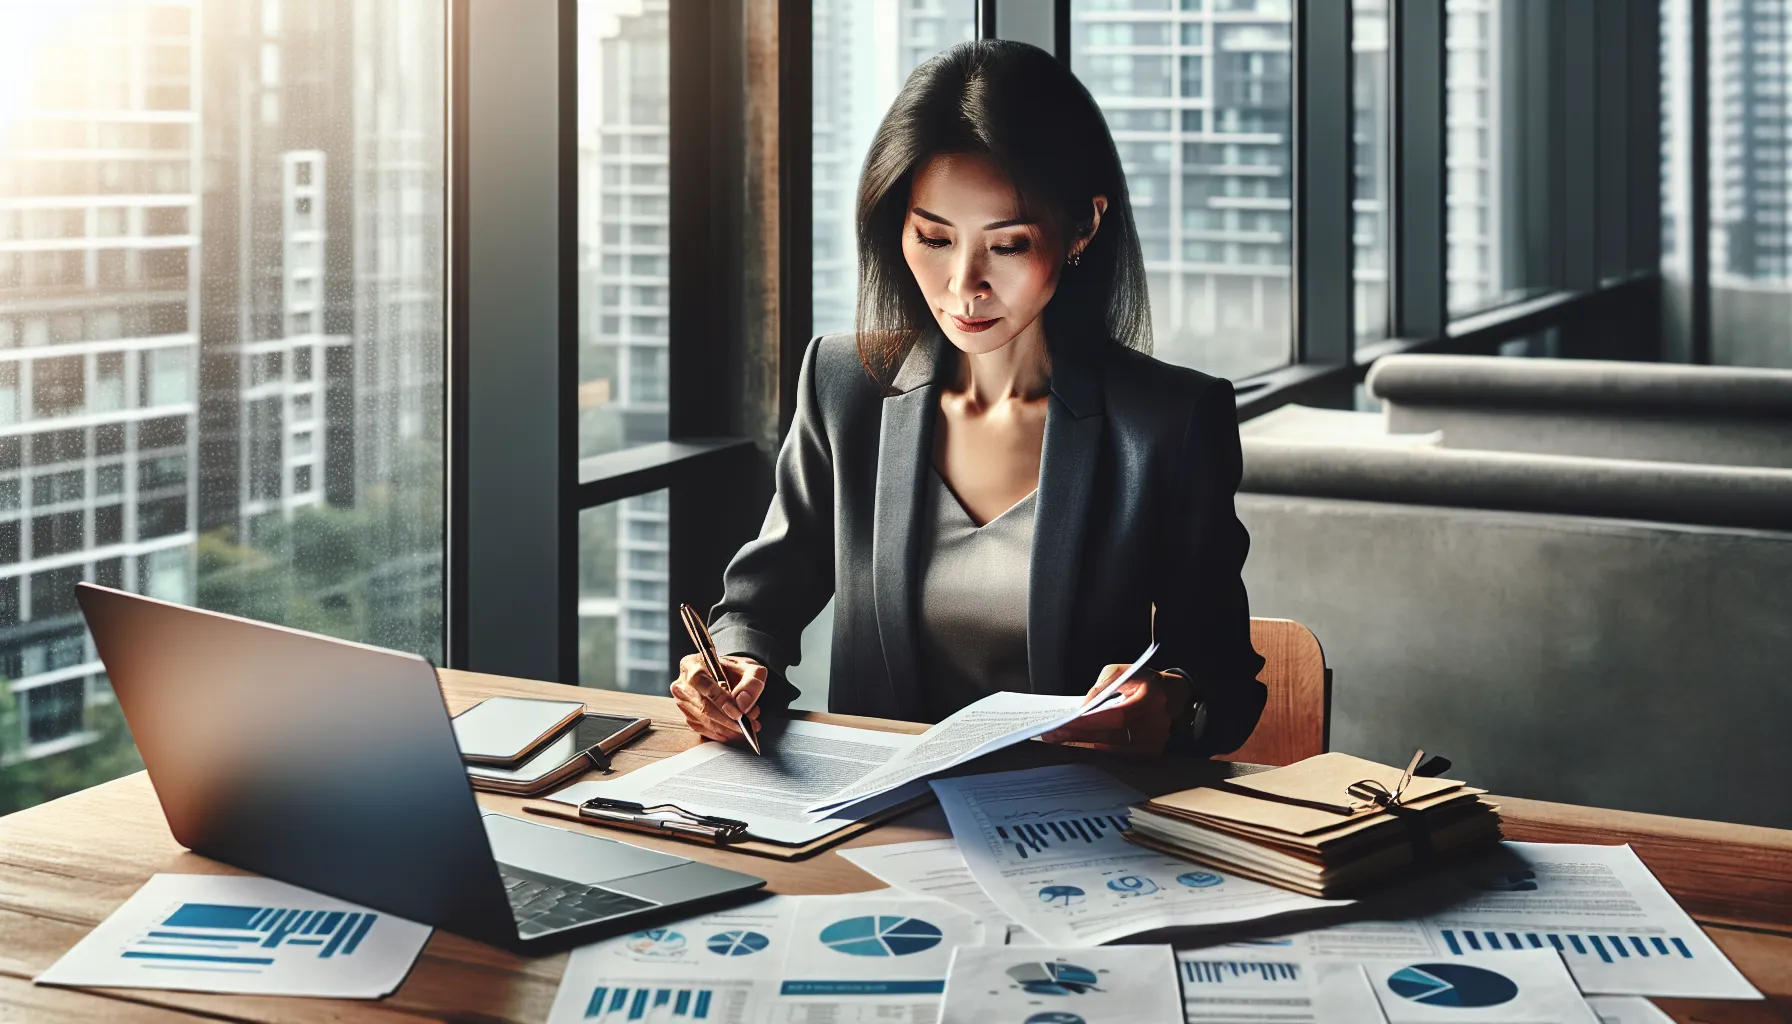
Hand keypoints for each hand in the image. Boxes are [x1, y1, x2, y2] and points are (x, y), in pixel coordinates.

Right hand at [670, 653, 764, 743]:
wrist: (727, 676)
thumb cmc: (735, 670)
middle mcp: (682, 685)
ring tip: (749, 727)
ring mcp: (683, 703)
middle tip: (749, 724)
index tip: (739, 713)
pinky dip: (723, 734)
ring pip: (705, 722)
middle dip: (729, 720)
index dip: (721, 700)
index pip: (703, 684)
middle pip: (704, 707)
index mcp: (692, 665)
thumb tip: (743, 703)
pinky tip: (737, 731)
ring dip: (729, 729)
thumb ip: (751, 682)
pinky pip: (705, 730)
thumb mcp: (749, 668)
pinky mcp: (688, 717)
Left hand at [1038, 665, 1191, 756]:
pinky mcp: (1153, 751)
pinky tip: (1083, 744)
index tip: (1064, 725)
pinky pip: (1122, 755)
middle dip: (1080, 736)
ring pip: (1116, 749)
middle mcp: (1157, 721)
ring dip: (1087, 745)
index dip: (1089, 723)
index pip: (1117, 716)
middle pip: (1113, 736)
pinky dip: (1101, 750)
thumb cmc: (1145, 681)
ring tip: (1063, 739)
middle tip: (1055, 735)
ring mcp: (1158, 739)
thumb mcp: (1123, 671)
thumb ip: (1102, 685)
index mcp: (1152, 696)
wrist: (1174, 696)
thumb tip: (1084, 708)